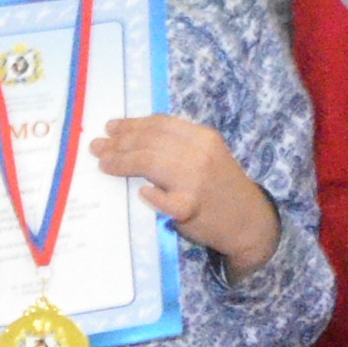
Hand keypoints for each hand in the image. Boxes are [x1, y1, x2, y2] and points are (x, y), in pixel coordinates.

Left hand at [89, 112, 277, 270]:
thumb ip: (178, 146)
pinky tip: (139, 193)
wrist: (249, 222)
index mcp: (204, 138)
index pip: (160, 124)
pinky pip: (157, 197)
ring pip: (148, 162)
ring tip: (104, 163)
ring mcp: (194, 181)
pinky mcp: (188, 207)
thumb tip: (132, 139)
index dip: (132, 124)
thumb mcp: (209, 156)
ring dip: (121, 162)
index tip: (111, 128)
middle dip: (119, 143)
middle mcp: (200, 155)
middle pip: (149, 142)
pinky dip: (147, 193)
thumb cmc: (222, 188)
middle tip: (98, 147)